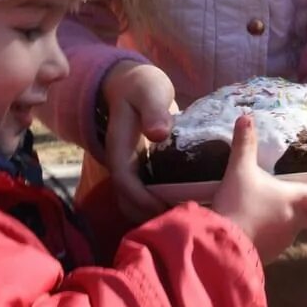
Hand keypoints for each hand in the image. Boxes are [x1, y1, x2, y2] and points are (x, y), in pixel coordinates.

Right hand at [101, 61, 174, 221]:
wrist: (134, 85)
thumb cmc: (142, 87)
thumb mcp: (149, 92)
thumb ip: (153, 110)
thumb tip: (158, 133)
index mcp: (120, 149)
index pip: (124, 182)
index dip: (141, 199)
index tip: (164, 207)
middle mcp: (122, 164)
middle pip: (127, 201)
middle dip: (148, 215)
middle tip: (180, 221)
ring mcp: (132, 169)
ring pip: (135, 203)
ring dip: (155, 214)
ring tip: (185, 218)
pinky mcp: (143, 171)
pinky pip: (148, 195)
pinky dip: (162, 205)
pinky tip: (186, 205)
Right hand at [213, 115, 306, 261]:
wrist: (223, 248)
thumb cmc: (239, 207)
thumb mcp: (240, 171)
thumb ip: (245, 144)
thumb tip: (245, 116)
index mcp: (299, 200)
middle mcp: (299, 220)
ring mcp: (286, 238)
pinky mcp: (273, 250)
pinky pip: (286, 234)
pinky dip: (288, 225)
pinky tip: (277, 220)